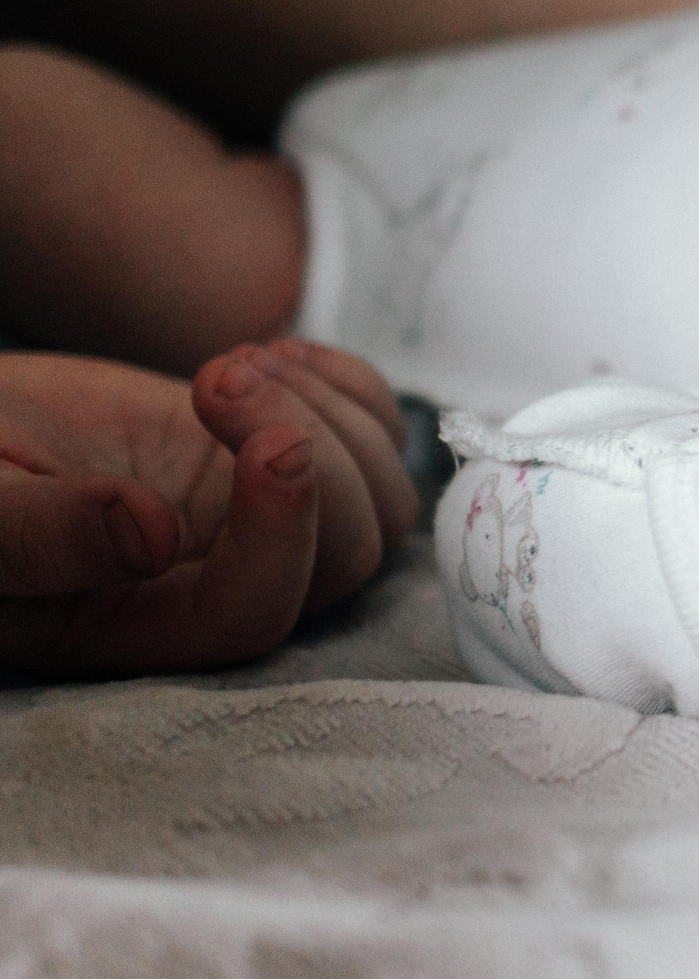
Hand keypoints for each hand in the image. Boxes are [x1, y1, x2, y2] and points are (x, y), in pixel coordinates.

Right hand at [0, 340, 418, 676]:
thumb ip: (42, 539)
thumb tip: (149, 540)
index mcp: (140, 625)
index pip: (254, 612)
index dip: (283, 536)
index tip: (271, 441)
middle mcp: (219, 586)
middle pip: (344, 557)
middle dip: (311, 451)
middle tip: (218, 374)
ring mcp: (259, 523)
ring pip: (377, 503)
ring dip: (334, 414)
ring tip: (233, 362)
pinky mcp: (278, 463)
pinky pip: (375, 443)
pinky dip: (353, 387)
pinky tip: (272, 353)